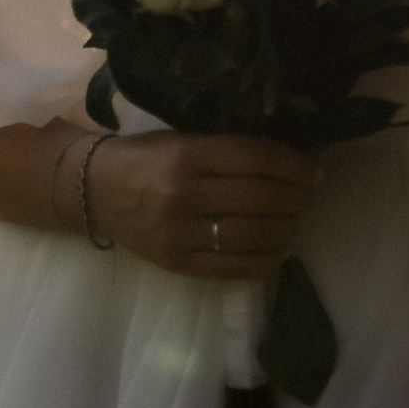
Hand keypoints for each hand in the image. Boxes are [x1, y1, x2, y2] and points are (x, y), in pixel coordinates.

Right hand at [86, 132, 316, 279]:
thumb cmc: (145, 157)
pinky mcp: (178, 264)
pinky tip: (280, 249)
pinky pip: (235, 268)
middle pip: (262, 198)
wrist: (94, 191)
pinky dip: (267, 260)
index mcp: (187, 154)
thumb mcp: (184, 139)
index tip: (314, 169)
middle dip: (298, 197)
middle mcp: (184, 195)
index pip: (257, 158)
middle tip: (311, 194)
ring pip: (254, 235)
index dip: (294, 165)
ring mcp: (180, 234)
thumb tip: (290, 160)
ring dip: (288, 228)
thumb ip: (229, 149)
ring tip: (297, 220)